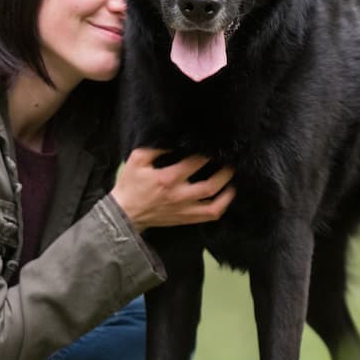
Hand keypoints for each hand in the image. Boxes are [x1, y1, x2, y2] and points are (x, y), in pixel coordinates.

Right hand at [109, 148, 236, 232]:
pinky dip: (222, 206)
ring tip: (234, 179)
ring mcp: (184, 210)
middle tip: (232, 161)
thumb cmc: (130, 185)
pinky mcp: (186, 219)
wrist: (124, 214)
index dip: (207, 154)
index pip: (194, 164)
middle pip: (210, 186)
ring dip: (228, 192)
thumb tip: (173, 140)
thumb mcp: (137, 160)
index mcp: (167, 179)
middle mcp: (179, 196)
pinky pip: (210, 216)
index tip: (214, 146)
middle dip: (225, 173)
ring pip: (214, 205)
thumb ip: (154, 148)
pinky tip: (227, 196)